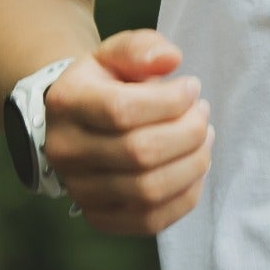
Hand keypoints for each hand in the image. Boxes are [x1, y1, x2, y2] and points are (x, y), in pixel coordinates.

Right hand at [43, 29, 212, 235]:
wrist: (78, 119)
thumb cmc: (107, 81)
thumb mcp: (118, 51)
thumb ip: (142, 48)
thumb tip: (170, 59)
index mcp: (67, 103)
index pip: (122, 111)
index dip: (170, 101)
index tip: (192, 87)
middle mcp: (65, 151)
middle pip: (139, 153)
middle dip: (188, 132)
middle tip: (203, 113)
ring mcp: (79, 188)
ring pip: (147, 191)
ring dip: (192, 163)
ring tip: (204, 138)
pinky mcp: (100, 216)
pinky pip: (149, 220)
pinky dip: (185, 197)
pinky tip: (196, 168)